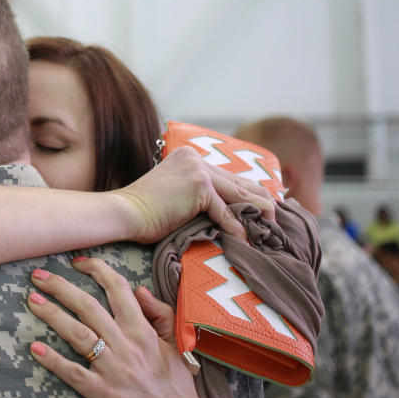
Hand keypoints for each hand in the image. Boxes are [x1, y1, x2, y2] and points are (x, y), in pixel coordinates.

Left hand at [27, 257, 226, 397]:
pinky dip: (53, 360)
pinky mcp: (103, 395)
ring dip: (52, 314)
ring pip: (77, 334)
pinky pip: (73, 374)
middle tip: (38, 276)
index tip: (77, 262)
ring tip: (32, 300)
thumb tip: (139, 290)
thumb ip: (160, 314)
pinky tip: (34, 348)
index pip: (118, 289)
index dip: (96, 270)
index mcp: (143, 331)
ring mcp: (114, 370)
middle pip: (89, 306)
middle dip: (60, 287)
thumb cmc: (178, 388)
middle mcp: (127, 345)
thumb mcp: (176, 346)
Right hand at [111, 146, 275, 242]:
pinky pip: (224, 211)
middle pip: (239, 183)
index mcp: (190, 157)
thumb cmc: (145, 212)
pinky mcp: (198, 186)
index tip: (265, 208)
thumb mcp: (176, 197)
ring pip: (238, 194)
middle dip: (260, 203)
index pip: (228, 177)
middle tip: (275, 222)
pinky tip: (245, 240)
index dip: (250, 193)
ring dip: (256, 214)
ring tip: (269, 231)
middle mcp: (196, 158)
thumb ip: (198, 196)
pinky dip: (235, 227)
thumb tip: (226, 212)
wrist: (123, 213)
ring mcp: (197, 170)